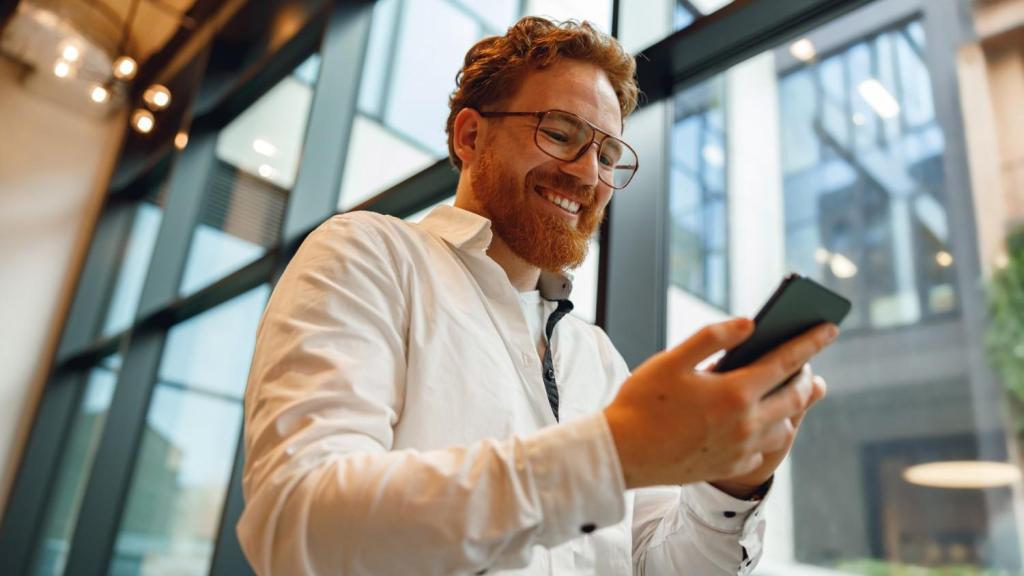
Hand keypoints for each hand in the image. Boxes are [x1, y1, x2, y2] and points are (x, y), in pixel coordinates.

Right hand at [603, 318, 837, 489]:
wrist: (623, 454)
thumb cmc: (641, 402)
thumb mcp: (672, 360)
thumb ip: (712, 337)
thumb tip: (749, 323)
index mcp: (734, 392)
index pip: (786, 362)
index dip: (811, 342)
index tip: (830, 328)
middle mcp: (746, 423)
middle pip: (795, 397)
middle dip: (807, 377)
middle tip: (809, 364)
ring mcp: (741, 449)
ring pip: (785, 426)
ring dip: (790, 407)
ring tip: (784, 393)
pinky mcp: (730, 466)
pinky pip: (763, 448)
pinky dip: (767, 431)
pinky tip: (755, 422)